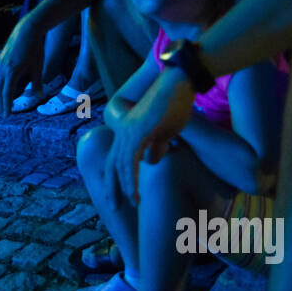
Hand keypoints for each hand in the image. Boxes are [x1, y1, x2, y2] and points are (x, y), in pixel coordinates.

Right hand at [0, 18, 44, 115]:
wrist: (27, 30)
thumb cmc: (34, 49)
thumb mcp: (37, 67)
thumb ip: (36, 83)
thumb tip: (39, 96)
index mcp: (12, 72)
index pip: (7, 93)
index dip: (6, 105)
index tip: (7, 115)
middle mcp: (2, 68)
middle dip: (1, 102)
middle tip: (4, 113)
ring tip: (2, 103)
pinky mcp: (0, 59)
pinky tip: (3, 88)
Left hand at [105, 68, 195, 204]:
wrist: (180, 83)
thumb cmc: (177, 104)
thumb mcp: (167, 130)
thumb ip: (157, 145)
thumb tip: (149, 161)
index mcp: (128, 130)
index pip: (116, 157)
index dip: (116, 177)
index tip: (119, 195)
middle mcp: (123, 130)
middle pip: (112, 163)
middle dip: (112, 187)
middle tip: (115, 207)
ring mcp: (128, 130)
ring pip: (120, 165)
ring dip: (124, 187)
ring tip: (131, 203)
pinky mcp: (137, 131)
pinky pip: (130, 161)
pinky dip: (131, 179)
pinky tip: (134, 192)